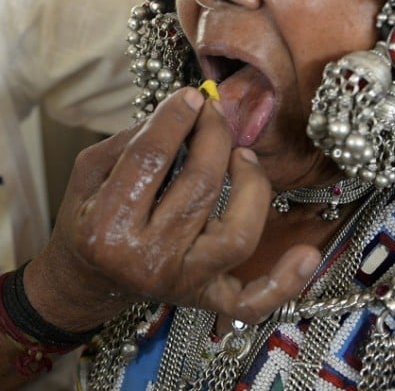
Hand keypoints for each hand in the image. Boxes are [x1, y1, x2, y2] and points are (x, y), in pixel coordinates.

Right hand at [27, 88, 319, 329]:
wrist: (87, 280)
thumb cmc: (87, 219)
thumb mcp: (89, 172)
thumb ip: (131, 140)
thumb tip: (183, 111)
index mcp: (107, 226)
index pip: (151, 159)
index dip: (176, 119)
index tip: (193, 95)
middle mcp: (147, 259)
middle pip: (200, 186)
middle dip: (213, 136)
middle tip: (214, 113)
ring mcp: (181, 282)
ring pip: (237, 232)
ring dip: (250, 184)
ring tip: (242, 156)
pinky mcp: (205, 299)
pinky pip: (253, 299)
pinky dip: (284, 282)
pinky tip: (306, 254)